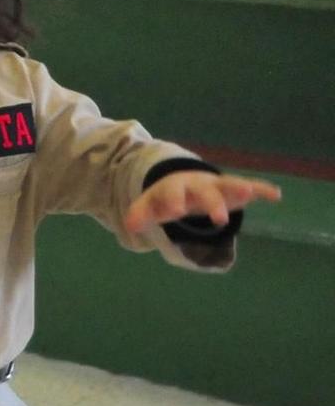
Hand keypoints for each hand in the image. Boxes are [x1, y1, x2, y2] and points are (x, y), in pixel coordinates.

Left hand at [124, 170, 280, 234]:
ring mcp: (216, 185)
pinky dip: (262, 189)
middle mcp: (197, 185)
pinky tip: (275, 195)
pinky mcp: (233, 188)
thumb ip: (141, 214)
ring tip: (249, 192)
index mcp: (174, 188)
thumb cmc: (167, 197)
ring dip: (238, 188)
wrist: (182, 180)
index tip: (174, 212)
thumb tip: (130, 226)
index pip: (172, 194)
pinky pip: (250, 187)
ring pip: (228, 185)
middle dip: (212, 204)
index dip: (172, 202)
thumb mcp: (151, 204)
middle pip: (204, 192)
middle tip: (218, 220)